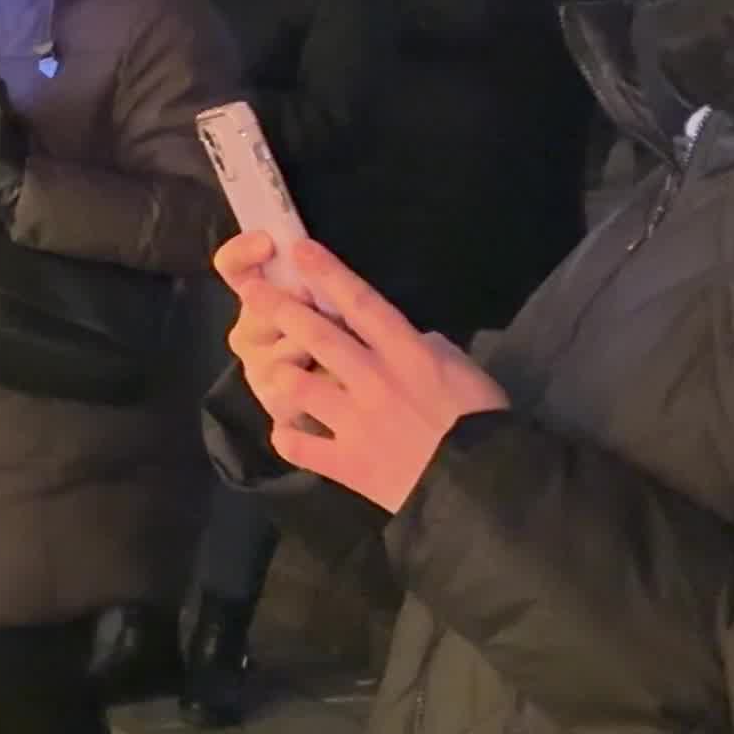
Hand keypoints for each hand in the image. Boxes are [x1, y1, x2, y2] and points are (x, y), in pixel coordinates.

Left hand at [217, 233, 507, 512]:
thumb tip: (410, 338)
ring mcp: (355, 422)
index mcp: (408, 353)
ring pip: (298, 386)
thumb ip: (428, 350)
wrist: (481, 483)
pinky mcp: (346, 462)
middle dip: (281, 309)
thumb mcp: (464, 371)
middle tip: (251, 290)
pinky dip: (288, 438)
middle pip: (319, 336)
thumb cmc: (481, 422)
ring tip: (271, 370)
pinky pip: (302, 446)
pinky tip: (283, 430)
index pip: (361, 303)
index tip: (300, 250)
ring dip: (281, 374)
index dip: (328, 273)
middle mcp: (373, 380)